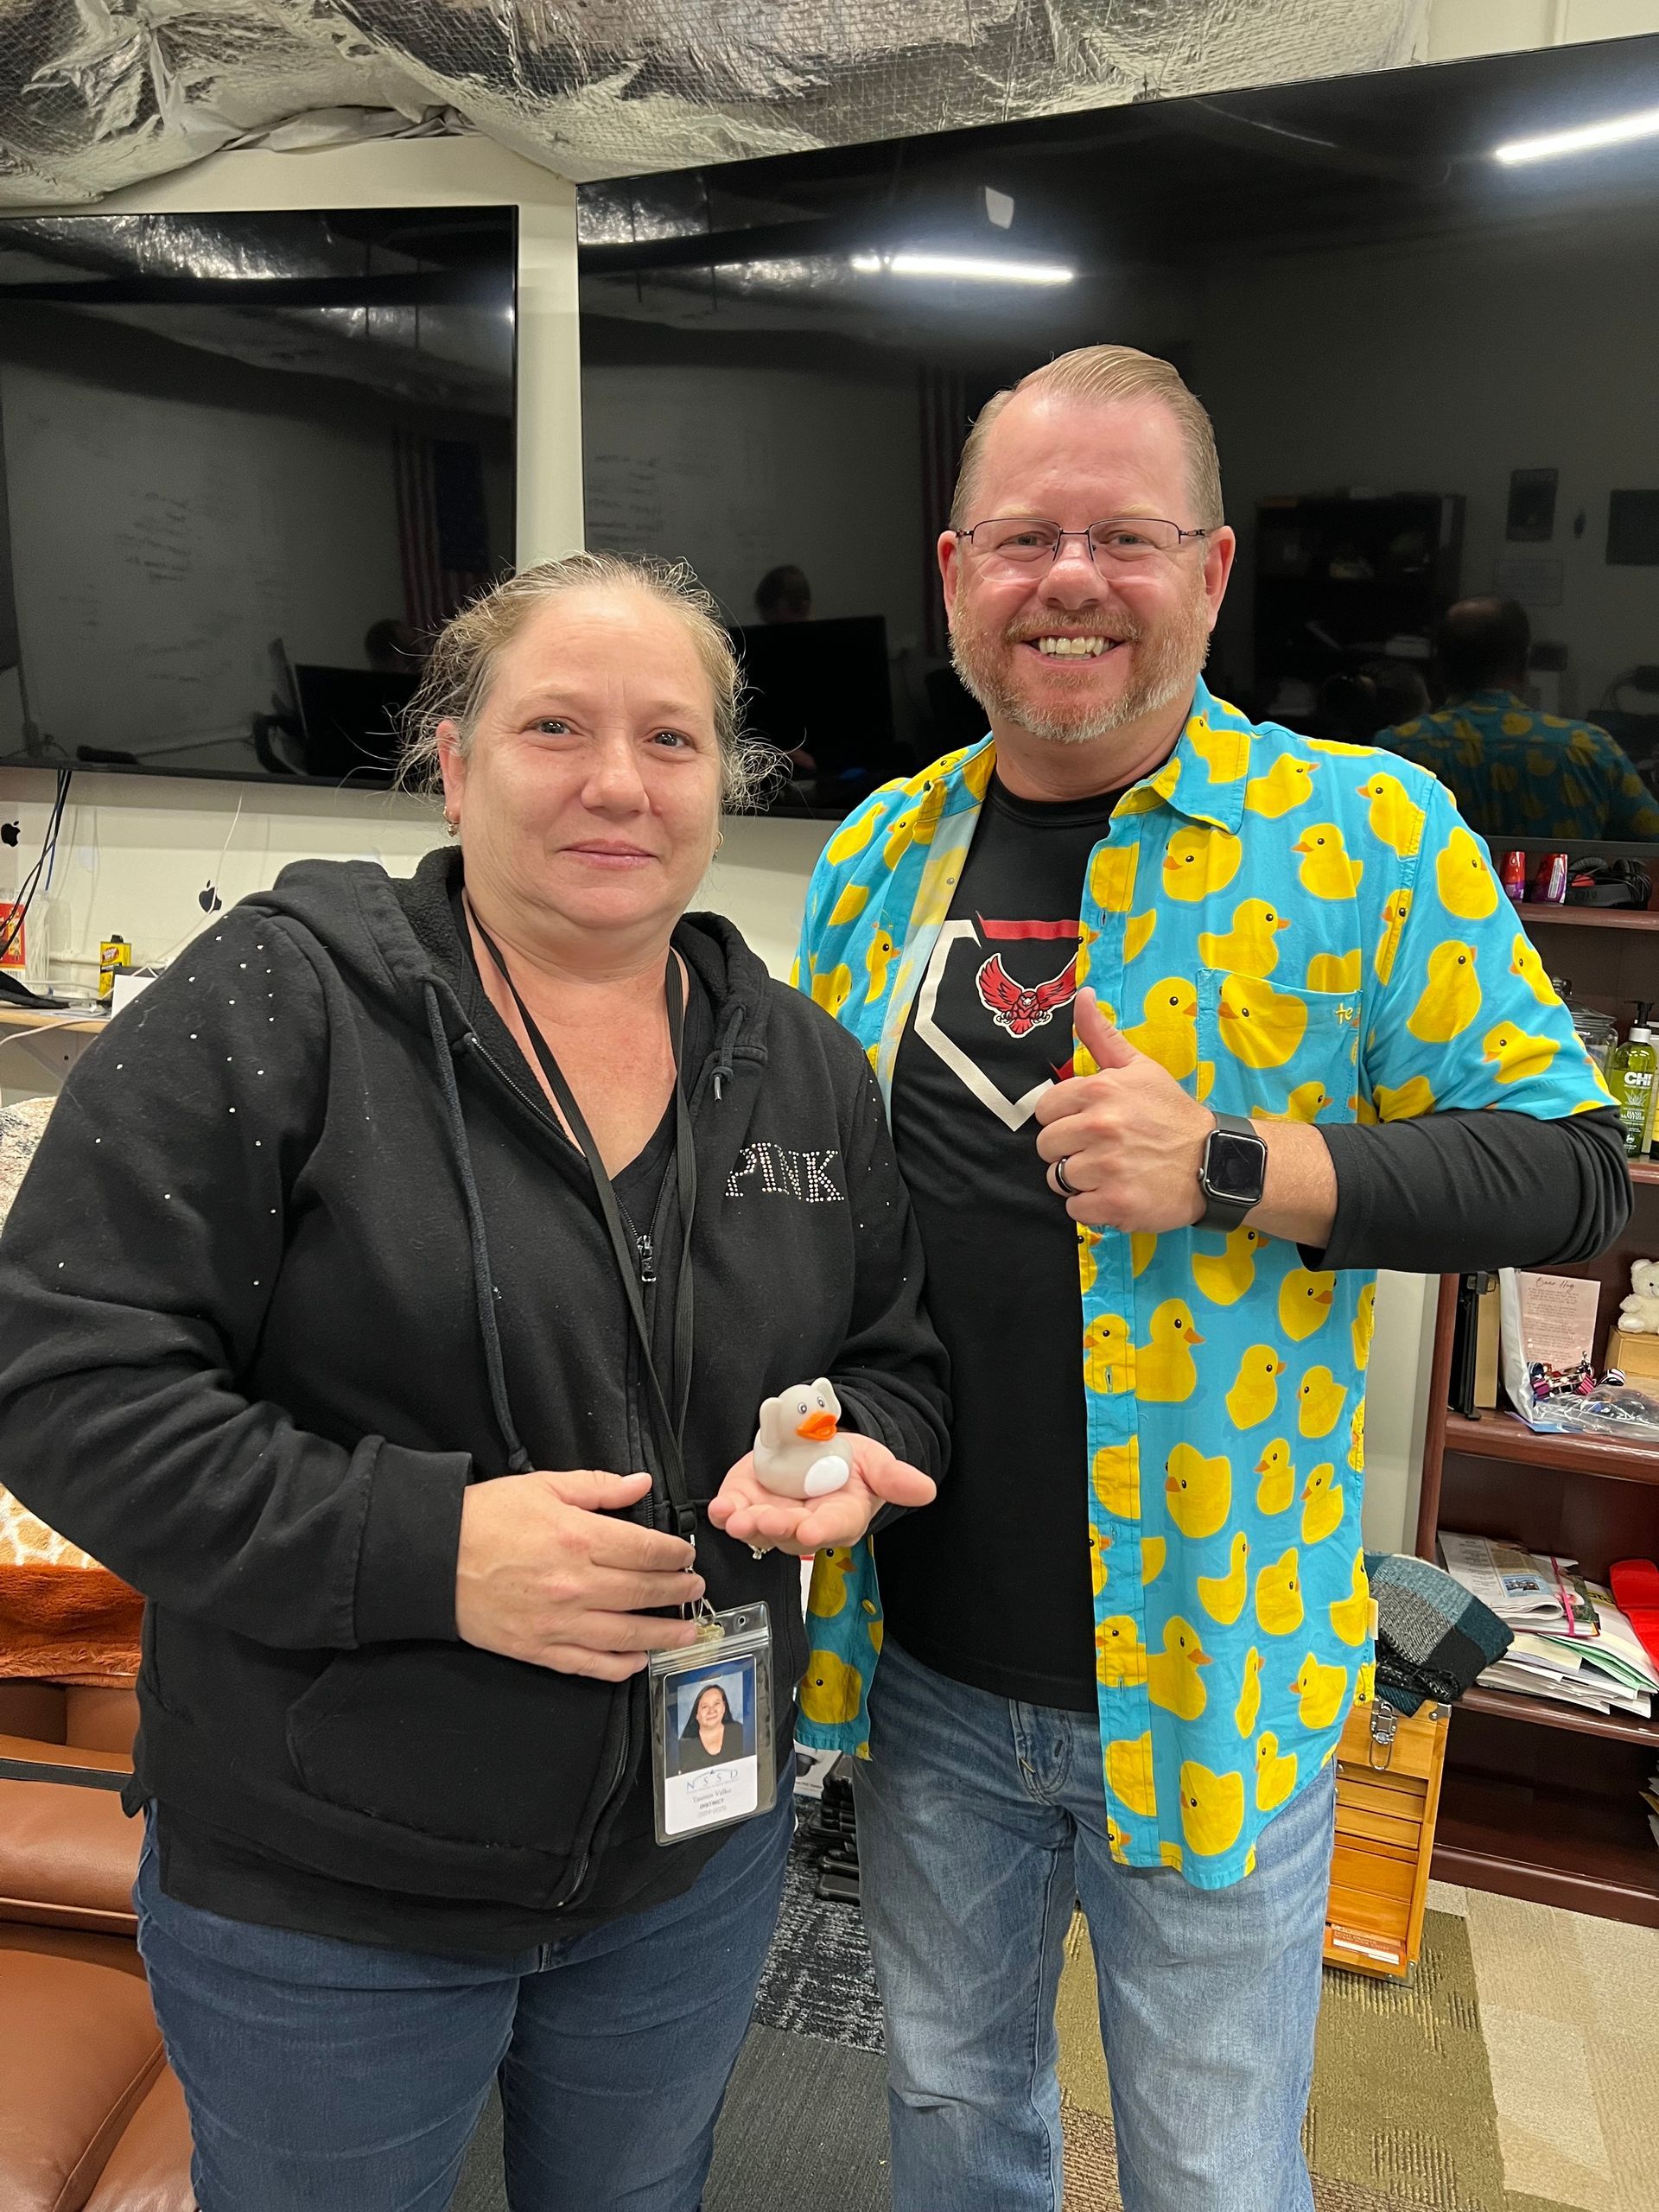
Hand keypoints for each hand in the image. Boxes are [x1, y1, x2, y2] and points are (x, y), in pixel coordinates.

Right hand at [455, 1468, 703, 1681]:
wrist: (432, 1557)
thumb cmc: (485, 1516)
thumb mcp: (544, 1485)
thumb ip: (599, 1485)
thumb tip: (642, 1484)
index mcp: (579, 1538)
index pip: (646, 1550)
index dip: (674, 1554)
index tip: (686, 1554)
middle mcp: (576, 1584)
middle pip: (643, 1592)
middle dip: (677, 1591)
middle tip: (695, 1589)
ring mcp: (558, 1622)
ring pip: (626, 1634)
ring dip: (663, 1633)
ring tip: (686, 1631)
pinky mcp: (539, 1649)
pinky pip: (589, 1664)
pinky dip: (619, 1667)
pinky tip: (639, 1662)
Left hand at [707, 1433, 935, 1559]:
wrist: (816, 1451)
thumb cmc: (849, 1464)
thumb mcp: (875, 1463)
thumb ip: (894, 1478)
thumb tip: (926, 1490)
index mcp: (841, 1517)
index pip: (833, 1527)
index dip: (822, 1530)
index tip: (812, 1530)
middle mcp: (805, 1525)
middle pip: (791, 1534)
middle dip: (778, 1528)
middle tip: (768, 1521)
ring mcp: (773, 1516)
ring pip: (758, 1530)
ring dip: (746, 1525)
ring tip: (735, 1518)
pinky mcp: (746, 1502)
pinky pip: (731, 1514)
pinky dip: (722, 1513)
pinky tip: (717, 1509)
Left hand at [1033, 989, 1214, 1232]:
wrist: (1215, 1162)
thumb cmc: (1171, 1114)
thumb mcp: (1140, 1067)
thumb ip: (1102, 1035)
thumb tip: (1081, 994)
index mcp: (1099, 1091)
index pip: (1044, 1110)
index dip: (1063, 1119)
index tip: (1087, 1123)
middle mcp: (1100, 1127)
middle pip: (1047, 1146)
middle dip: (1068, 1151)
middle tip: (1100, 1151)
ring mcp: (1107, 1167)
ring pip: (1058, 1179)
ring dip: (1080, 1181)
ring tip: (1111, 1172)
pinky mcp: (1116, 1203)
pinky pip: (1075, 1209)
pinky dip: (1092, 1207)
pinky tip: (1116, 1193)